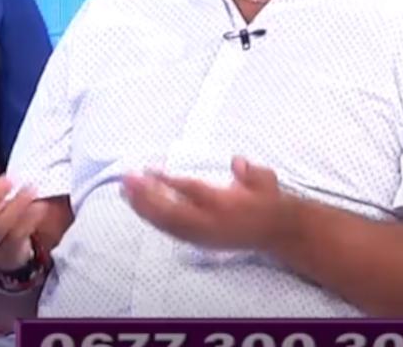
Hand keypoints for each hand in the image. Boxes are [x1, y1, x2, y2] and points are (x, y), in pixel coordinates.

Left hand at [122, 156, 295, 251]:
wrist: (277, 232)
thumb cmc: (269, 201)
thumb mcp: (265, 180)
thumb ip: (250, 171)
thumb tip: (236, 161)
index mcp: (225, 204)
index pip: (191, 190)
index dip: (168, 180)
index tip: (149, 169)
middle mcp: (209, 223)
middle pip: (170, 210)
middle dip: (145, 195)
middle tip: (127, 179)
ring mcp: (202, 235)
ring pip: (166, 223)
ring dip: (144, 208)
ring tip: (126, 192)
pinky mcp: (199, 242)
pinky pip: (170, 232)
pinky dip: (154, 220)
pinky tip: (141, 210)